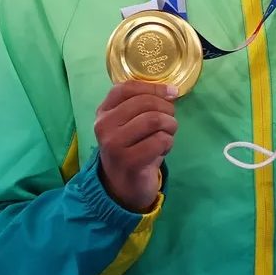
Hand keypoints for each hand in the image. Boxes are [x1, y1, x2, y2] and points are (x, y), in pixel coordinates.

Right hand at [94, 81, 178, 212]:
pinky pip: (160, 140)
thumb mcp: (130, 123)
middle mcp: (104, 126)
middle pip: (145, 103)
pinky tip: (163, 150)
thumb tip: (171, 91)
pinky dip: (169, 143)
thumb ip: (143, 104)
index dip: (153, 87)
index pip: (127, 88)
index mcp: (104, 112)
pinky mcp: (128, 161)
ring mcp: (114, 144)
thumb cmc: (131, 148)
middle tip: (170, 120)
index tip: (171, 93)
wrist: (122, 186)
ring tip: (168, 135)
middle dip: (166, 109)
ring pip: (154, 120)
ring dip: (170, 126)